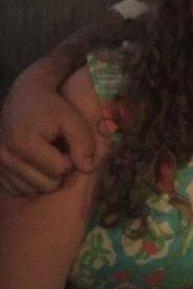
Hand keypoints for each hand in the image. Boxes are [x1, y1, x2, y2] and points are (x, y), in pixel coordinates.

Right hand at [0, 66, 96, 196]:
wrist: (24, 98)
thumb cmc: (52, 107)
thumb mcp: (72, 119)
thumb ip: (83, 142)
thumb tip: (88, 169)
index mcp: (24, 143)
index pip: (59, 170)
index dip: (71, 158)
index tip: (67, 143)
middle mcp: (5, 157)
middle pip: (47, 185)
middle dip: (59, 170)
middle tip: (59, 150)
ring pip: (34, 191)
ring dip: (47, 177)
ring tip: (48, 155)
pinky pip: (20, 191)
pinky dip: (33, 181)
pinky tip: (37, 163)